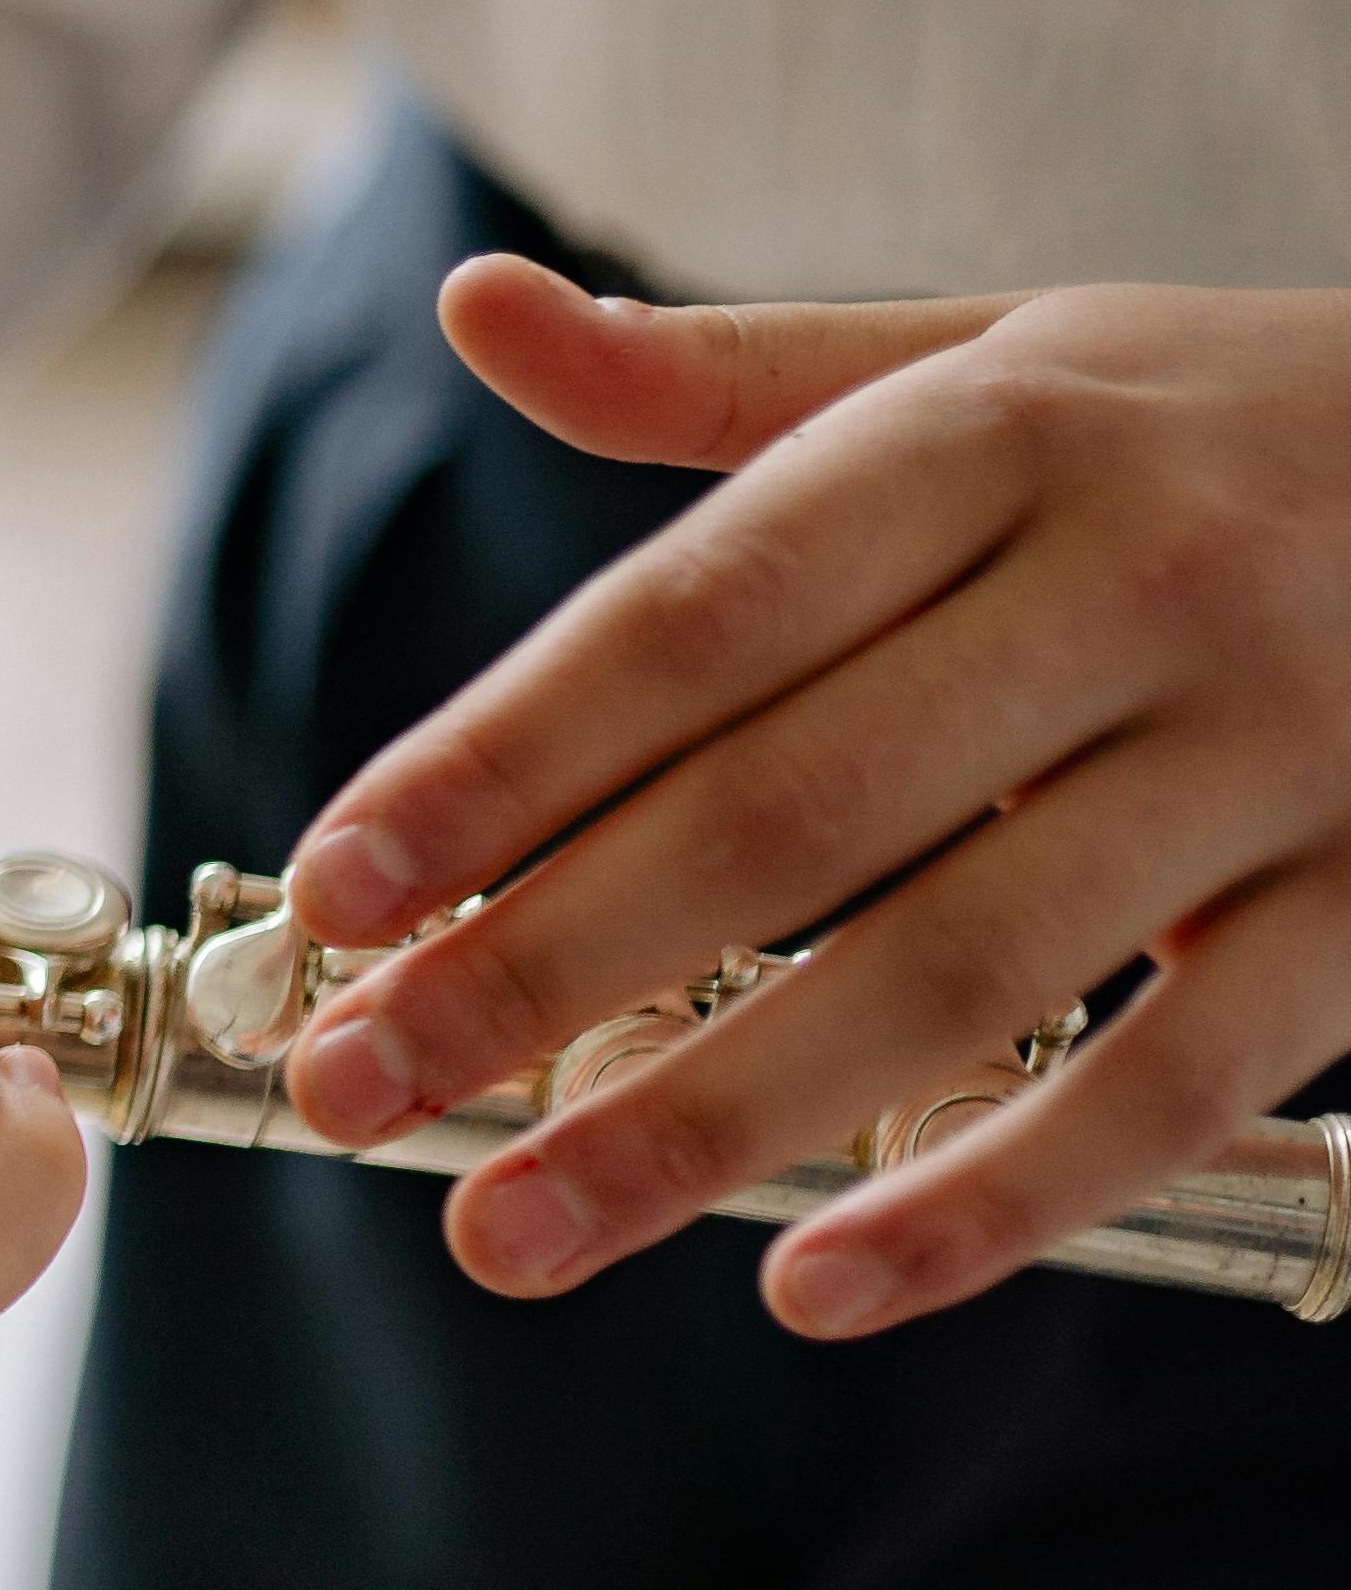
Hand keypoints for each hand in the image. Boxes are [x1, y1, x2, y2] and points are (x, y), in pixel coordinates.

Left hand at [275, 264, 1350, 1336]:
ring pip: (961, 967)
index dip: (504, 759)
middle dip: (544, 967)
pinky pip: (1175, 1083)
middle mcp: (1139, 586)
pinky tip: (815, 1285)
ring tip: (510, 1229)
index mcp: (1000, 435)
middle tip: (346, 1093)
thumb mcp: (991, 356)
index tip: (334, 887)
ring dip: (714, 1118)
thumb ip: (721, 376)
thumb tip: (476, 304)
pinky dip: (993, 1199)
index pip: (698, 617)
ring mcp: (1278, 758)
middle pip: (791, 810)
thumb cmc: (1209, 429)